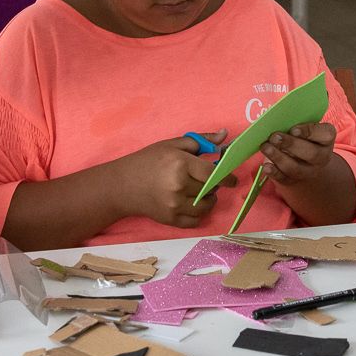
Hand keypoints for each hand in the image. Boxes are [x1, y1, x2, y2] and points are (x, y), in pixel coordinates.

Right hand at [114, 130, 230, 226]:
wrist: (122, 185)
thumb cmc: (148, 161)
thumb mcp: (172, 145)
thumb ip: (201, 141)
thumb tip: (225, 135)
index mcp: (180, 164)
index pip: (213, 174)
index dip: (227, 177)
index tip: (232, 179)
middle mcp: (178, 186)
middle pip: (210, 189)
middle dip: (214, 185)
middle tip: (208, 180)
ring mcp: (174, 205)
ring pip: (206, 206)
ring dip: (209, 200)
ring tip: (201, 192)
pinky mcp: (171, 220)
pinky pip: (196, 220)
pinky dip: (199, 214)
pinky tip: (193, 203)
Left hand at [261, 122, 337, 188]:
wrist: (305, 163)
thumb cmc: (302, 137)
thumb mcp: (304, 128)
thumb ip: (295, 123)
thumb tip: (278, 120)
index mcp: (326, 139)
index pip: (326, 134)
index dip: (310, 131)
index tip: (293, 129)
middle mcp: (321, 157)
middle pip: (311, 153)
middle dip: (291, 144)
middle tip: (275, 137)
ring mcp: (308, 171)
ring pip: (296, 168)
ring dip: (278, 157)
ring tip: (265, 147)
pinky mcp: (293, 181)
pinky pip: (284, 178)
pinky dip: (274, 172)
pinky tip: (266, 166)